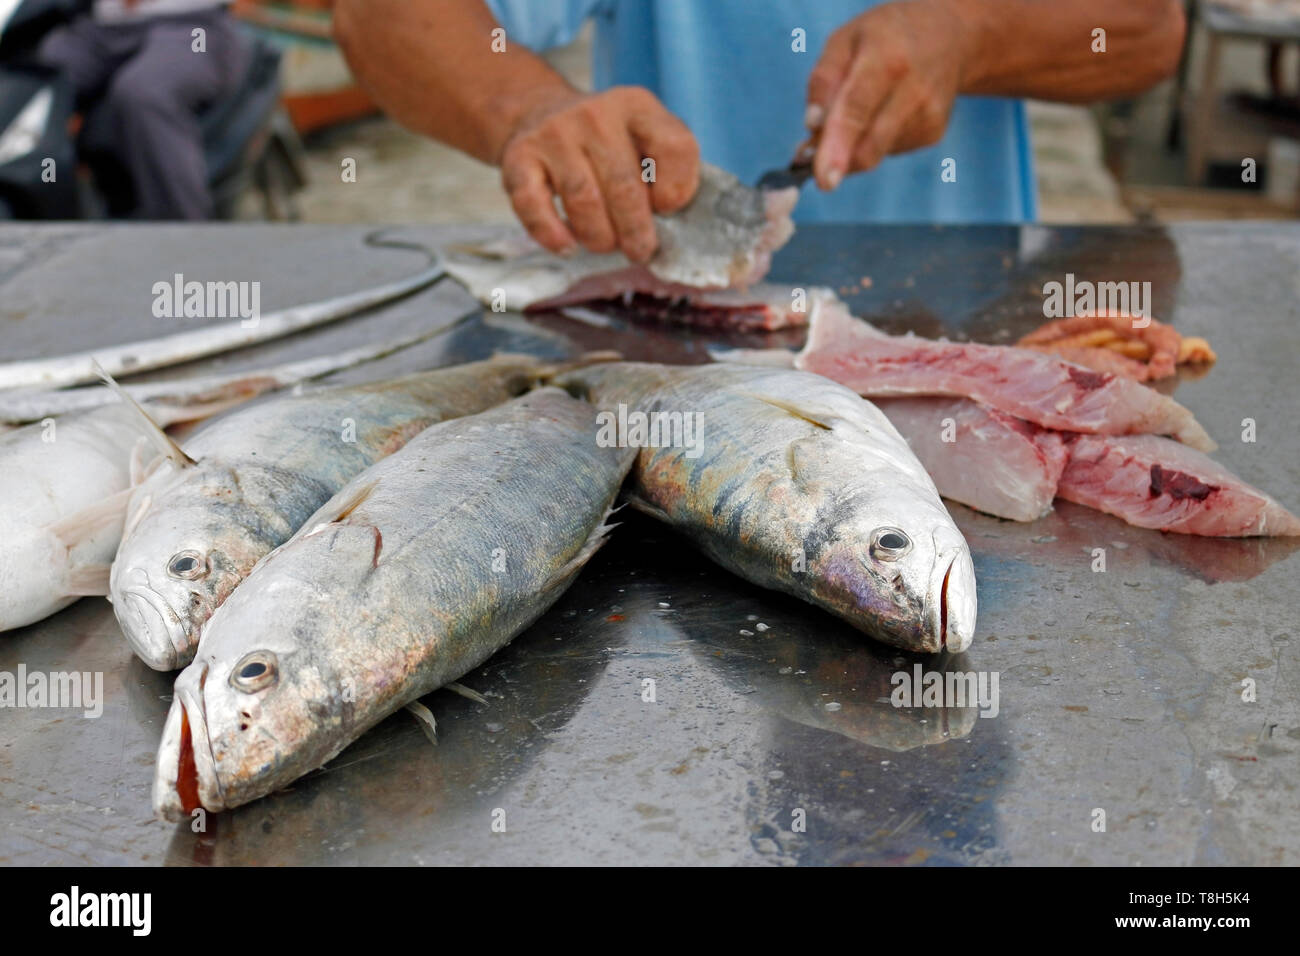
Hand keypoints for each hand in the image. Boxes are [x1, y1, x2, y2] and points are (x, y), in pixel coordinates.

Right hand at [498, 86, 699, 261]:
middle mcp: (595, 114)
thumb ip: (667, 169)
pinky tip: (567, 246)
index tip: (667, 210)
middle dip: (636, 231)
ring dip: (599, 236)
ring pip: (583, 200)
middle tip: (639, 251)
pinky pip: (533, 205)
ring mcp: (554, 133)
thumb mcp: (643, 136)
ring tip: (605, 244)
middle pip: (625, 185)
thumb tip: (670, 219)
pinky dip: (552, 234)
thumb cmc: (604, 141)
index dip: (677, 189)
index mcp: (637, 105)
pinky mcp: (519, 157)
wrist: (538, 111)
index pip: (675, 147)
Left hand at [806, 0, 973, 189]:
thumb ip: (824, 80)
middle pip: (868, 147)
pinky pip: (888, 151)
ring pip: (874, 153)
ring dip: (852, 145)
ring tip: (859, 109)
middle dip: (835, 159)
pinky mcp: (934, 133)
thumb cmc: (886, 36)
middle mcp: (914, 90)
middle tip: (809, 149)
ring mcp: (929, 115)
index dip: (838, 147)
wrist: (951, 36)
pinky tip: (884, 111)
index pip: (857, 110)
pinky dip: (874, 140)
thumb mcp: (845, 39)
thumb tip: (812, 124)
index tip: (823, 180)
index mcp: (887, 58)